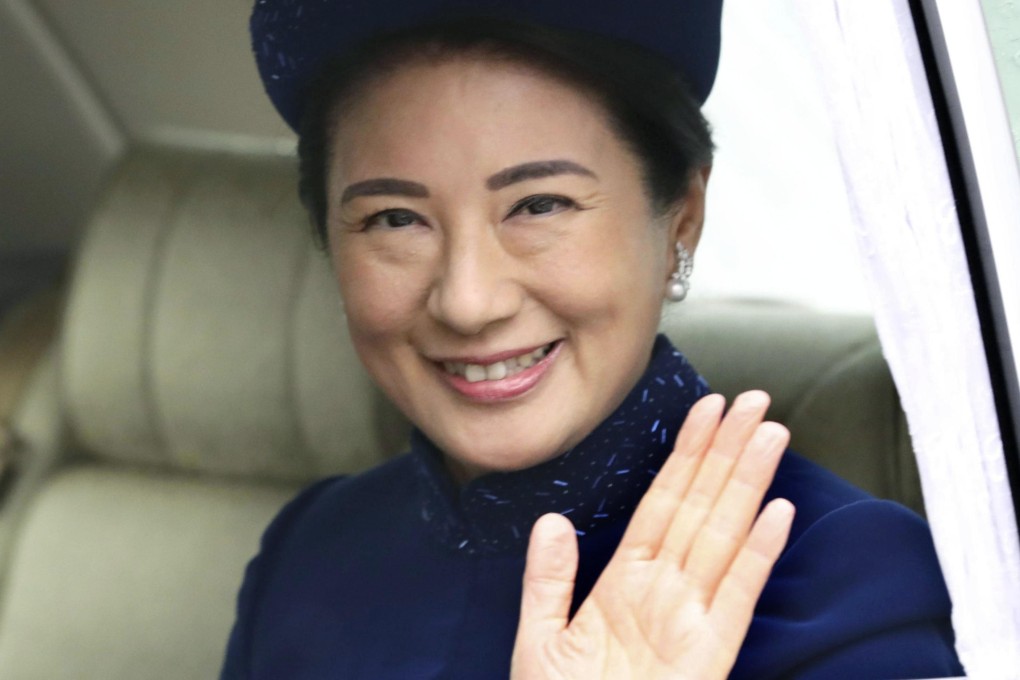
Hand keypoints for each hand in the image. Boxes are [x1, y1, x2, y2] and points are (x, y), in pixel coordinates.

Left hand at [510, 391, 794, 679]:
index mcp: (624, 581)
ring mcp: (691, 618)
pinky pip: (738, 595)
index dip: (685, 455)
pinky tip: (776, 513)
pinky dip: (758, 554)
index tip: (705, 410)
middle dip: (726, 451)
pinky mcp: (712, 654)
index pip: (661, 501)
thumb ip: (548, 578)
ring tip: (769, 434)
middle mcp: (664, 590)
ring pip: (724, 535)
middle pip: (701, 505)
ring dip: (747, 484)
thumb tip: (552, 518)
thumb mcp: (540, 639)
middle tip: (753, 399)